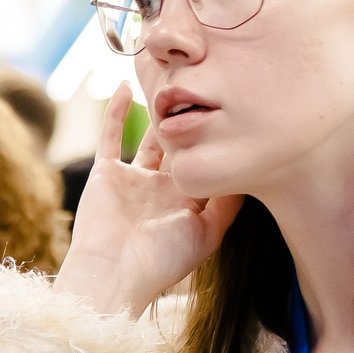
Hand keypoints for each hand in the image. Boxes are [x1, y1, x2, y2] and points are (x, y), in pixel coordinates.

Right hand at [53, 82, 244, 316]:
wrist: (113, 273)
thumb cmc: (162, 260)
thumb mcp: (209, 233)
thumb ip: (228, 202)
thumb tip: (248, 168)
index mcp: (186, 203)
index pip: (205, 163)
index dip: (217, 139)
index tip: (236, 108)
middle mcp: (160, 188)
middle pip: (179, 145)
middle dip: (191, 120)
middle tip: (207, 84)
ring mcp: (132, 180)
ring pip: (148, 137)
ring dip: (158, 112)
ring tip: (171, 79)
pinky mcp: (104, 174)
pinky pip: (109, 136)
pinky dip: (116, 112)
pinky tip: (128, 86)